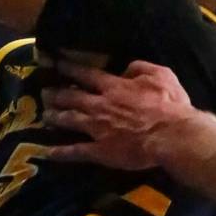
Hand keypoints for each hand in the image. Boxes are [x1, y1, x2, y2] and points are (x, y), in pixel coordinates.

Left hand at [43, 60, 193, 170]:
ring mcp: (97, 129)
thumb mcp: (160, 74)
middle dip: (55, 93)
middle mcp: (100, 106)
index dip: (68, 68)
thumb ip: (139, 67)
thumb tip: (124, 68)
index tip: (54, 63)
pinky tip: (46, 152)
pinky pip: (75, 151)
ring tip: (44, 115)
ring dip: (54, 117)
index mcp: (114, 87)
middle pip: (71, 97)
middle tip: (44, 92)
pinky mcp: (99, 151)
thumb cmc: (169, 104)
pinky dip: (60, 152)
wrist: (171, 136)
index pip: (85, 74)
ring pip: (69, 121)